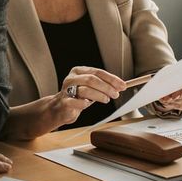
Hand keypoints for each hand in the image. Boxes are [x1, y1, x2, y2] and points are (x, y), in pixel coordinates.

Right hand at [6, 66, 125, 139]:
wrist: (59, 109)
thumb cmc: (77, 97)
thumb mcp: (90, 88)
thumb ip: (103, 85)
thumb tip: (121, 85)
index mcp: (78, 71)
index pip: (97, 72)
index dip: (111, 79)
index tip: (122, 85)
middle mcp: (71, 78)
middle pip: (91, 79)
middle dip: (107, 87)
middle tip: (116, 94)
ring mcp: (66, 90)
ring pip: (85, 89)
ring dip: (99, 95)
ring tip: (106, 100)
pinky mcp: (63, 102)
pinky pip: (76, 102)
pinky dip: (84, 104)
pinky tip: (87, 105)